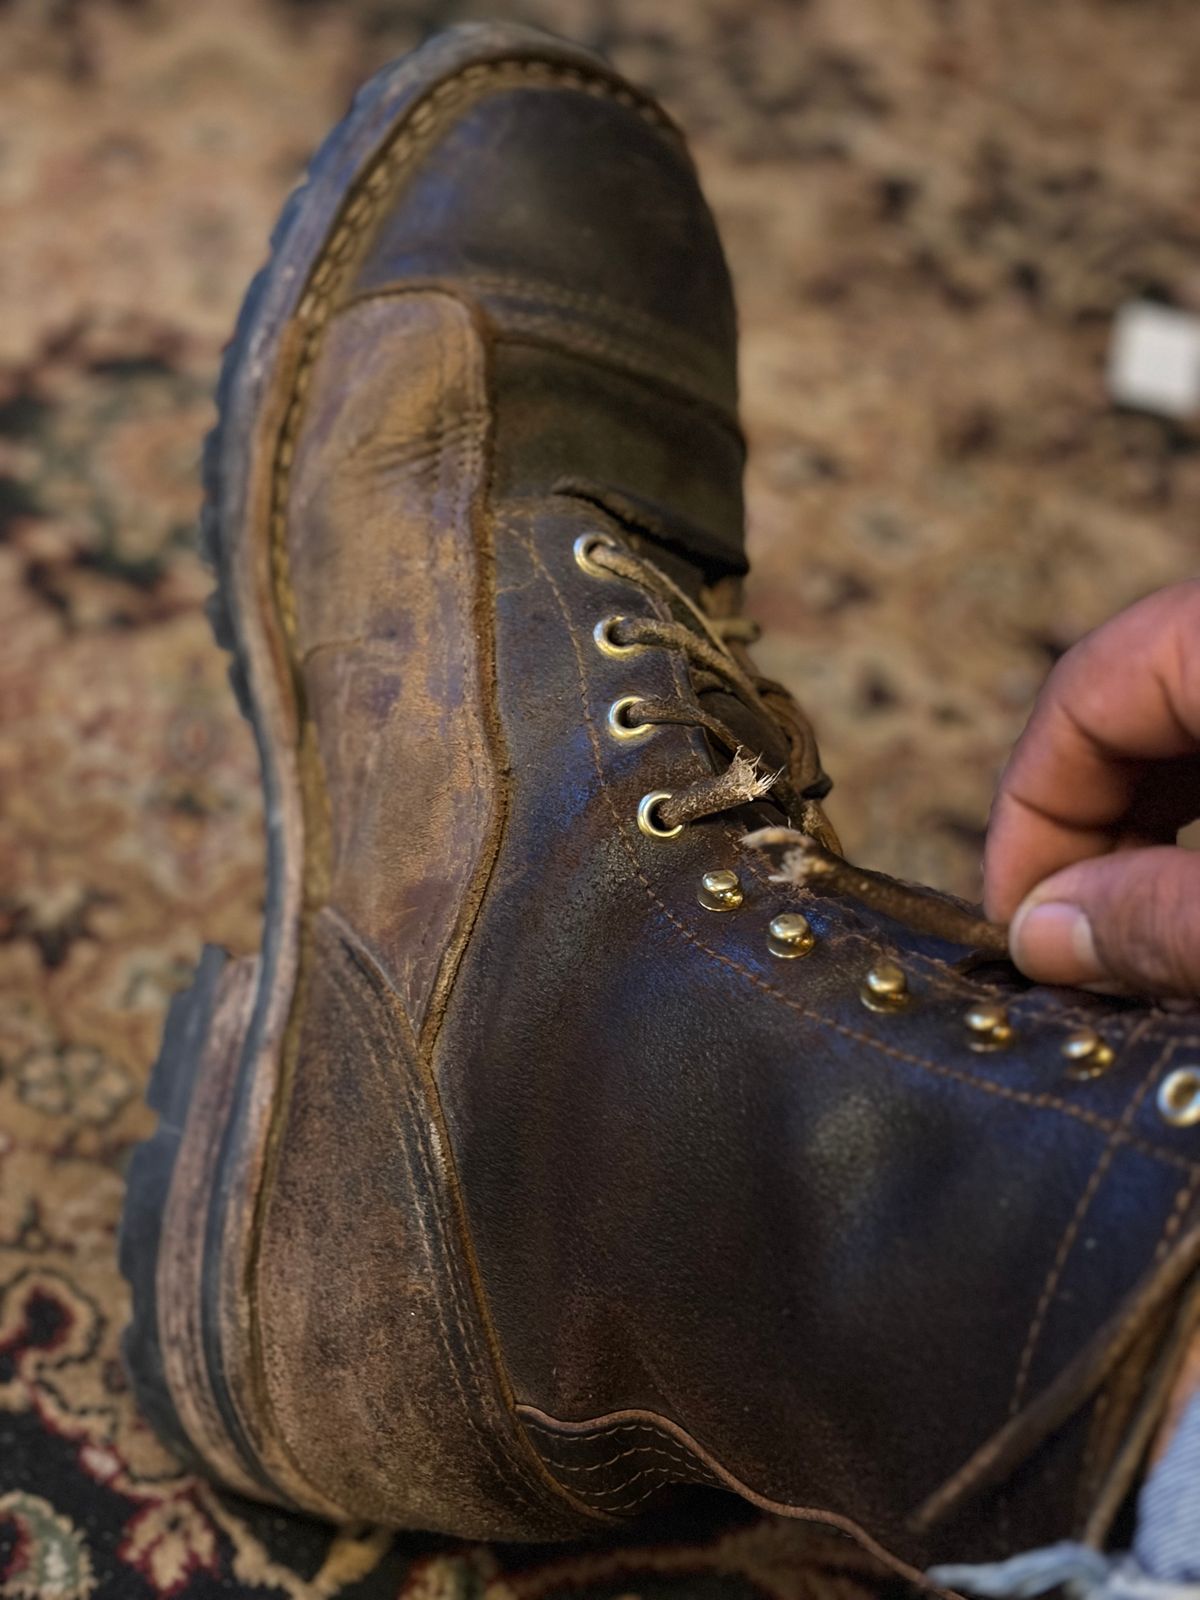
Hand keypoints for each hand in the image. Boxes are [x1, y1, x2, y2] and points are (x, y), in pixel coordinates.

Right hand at [984, 579, 1199, 996]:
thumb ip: (1159, 918)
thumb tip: (1043, 937)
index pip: (1086, 690)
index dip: (1027, 816)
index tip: (1014, 924)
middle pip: (1138, 702)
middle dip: (1091, 828)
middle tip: (1075, 943)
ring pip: (1192, 725)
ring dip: (1151, 829)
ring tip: (1138, 930)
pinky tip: (1198, 887)